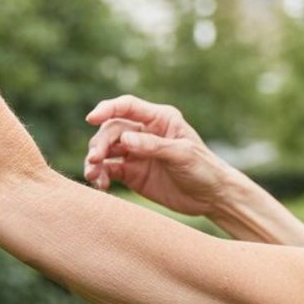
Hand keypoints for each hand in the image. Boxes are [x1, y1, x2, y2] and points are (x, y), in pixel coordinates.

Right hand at [82, 95, 238, 216]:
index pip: (127, 106)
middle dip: (100, 143)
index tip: (91, 118)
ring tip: (93, 175)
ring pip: (106, 150)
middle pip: (112, 130)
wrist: (212, 197)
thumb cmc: (204, 169)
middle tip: (95, 159)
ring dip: (95, 160)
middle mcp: (144, 132)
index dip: (107, 109)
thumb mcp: (182, 154)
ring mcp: (136, 153)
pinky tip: (100, 184)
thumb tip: (124, 140)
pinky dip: (101, 176)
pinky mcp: (132, 173)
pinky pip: (109, 170)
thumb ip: (154, 146)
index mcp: (159, 119)